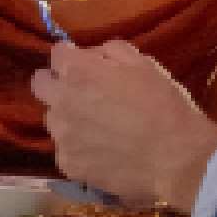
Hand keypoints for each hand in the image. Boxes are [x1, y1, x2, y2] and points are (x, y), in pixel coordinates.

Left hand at [29, 40, 216, 211]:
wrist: (176, 158)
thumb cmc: (164, 105)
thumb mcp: (144, 64)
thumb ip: (111, 51)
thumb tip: (92, 54)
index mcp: (79, 72)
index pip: (56, 54)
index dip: (70, 56)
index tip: (83, 62)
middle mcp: (62, 102)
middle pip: (40, 85)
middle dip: (56, 83)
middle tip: (81, 92)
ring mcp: (63, 137)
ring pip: (53, 120)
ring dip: (68, 117)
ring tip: (97, 127)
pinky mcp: (69, 165)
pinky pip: (66, 150)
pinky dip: (79, 148)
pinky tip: (103, 152)